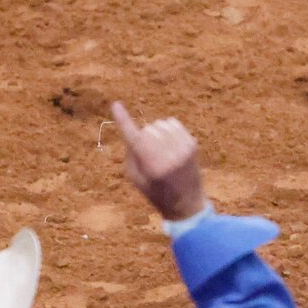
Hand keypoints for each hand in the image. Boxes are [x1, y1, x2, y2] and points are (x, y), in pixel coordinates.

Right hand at [110, 101, 207, 220]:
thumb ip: (131, 154)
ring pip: (160, 123)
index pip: (135, 138)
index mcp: (152, 167)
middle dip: (143, 136)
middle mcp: (169, 155)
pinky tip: (169, 142)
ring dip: (155, 131)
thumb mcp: (135, 179)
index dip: (123, 120)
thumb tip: (133, 131)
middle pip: (147, 129)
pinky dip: (167, 129)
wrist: (187, 203)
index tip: (116, 104)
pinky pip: (173, 123)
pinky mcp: (192, 143)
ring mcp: (183, 148)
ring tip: (159, 147)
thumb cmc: (156, 192)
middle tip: (147, 153)